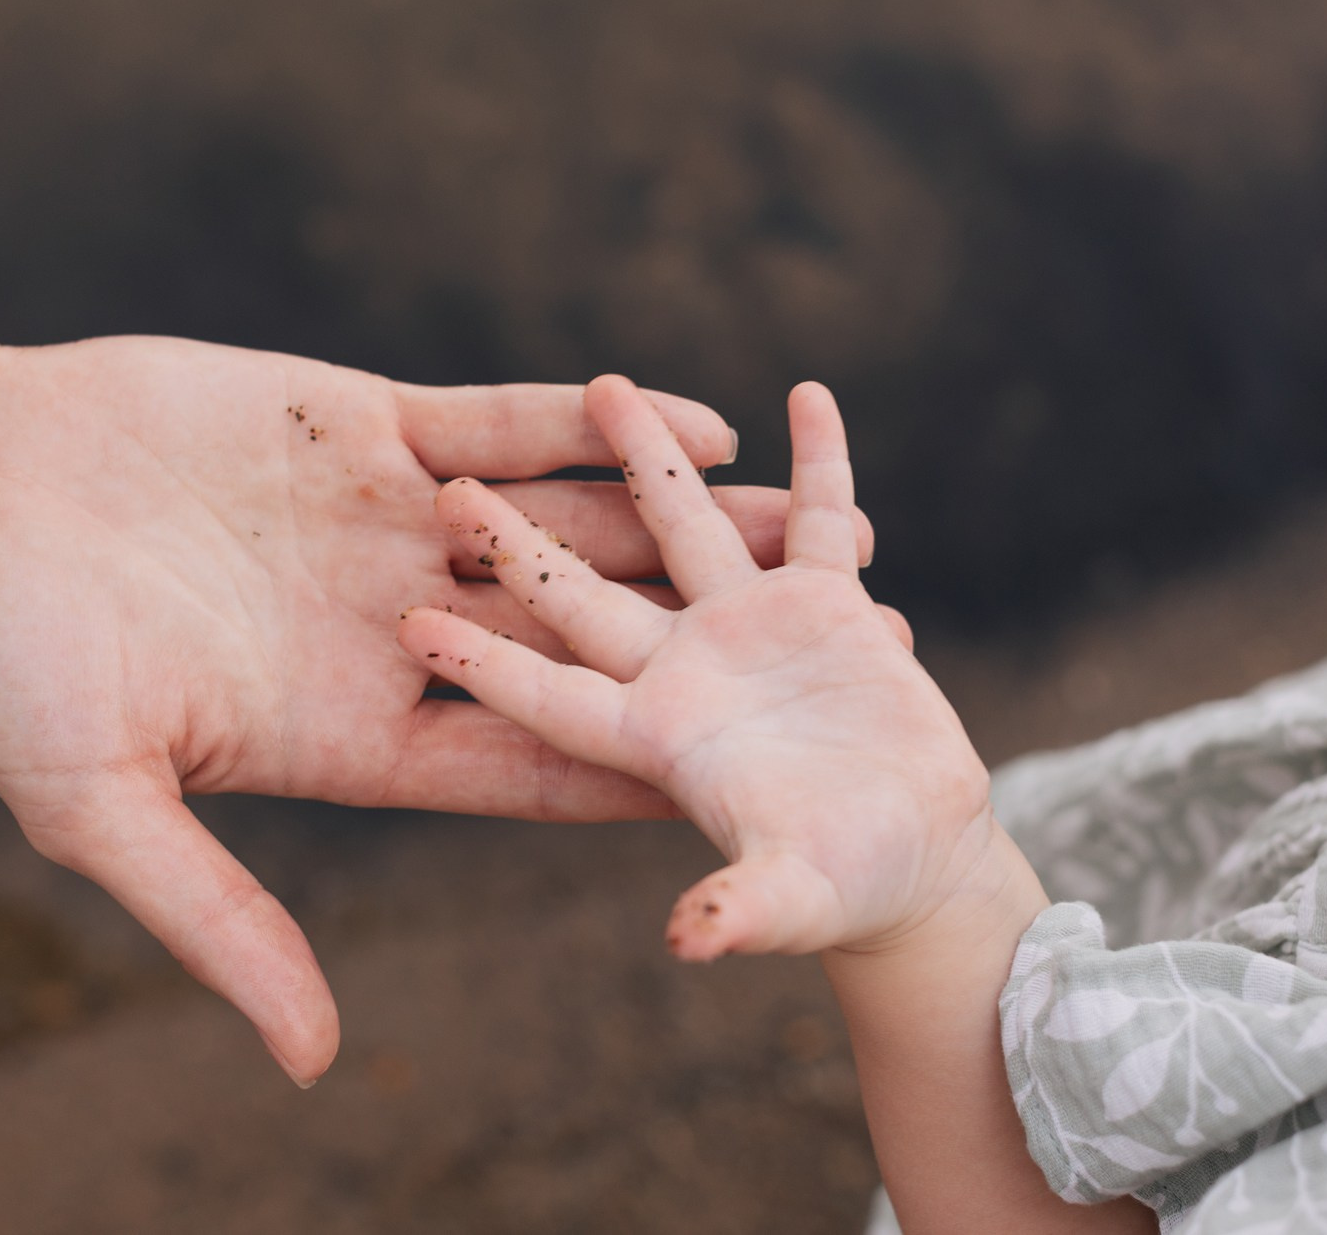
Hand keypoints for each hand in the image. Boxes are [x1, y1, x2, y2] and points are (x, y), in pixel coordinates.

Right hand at [0, 339, 871, 1083]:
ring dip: (684, 530)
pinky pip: (504, 421)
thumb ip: (218, 920)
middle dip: (710, 656)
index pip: (528, 760)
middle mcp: (388, 627)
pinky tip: (696, 419)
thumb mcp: (95, 806)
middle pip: (584, 647)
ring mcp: (384, 522)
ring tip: (815, 538)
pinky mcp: (360, 425)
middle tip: (846, 664)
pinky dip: (591, 419)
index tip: (762, 796)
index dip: (645, 779)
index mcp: (347, 729)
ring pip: (569, 529)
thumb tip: (313, 1060)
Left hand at [399, 376, 992, 960]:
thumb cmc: (849, 890)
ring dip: (651, 460)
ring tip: (610, 386)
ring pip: (684, 526)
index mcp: (654, 741)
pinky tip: (807, 395)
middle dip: (523, 544)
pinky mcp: (821, 604)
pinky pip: (813, 518)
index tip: (413, 622)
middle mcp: (680, 673)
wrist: (912, 854)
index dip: (486, 663)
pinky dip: (818, 462)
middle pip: (584, 597)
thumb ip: (748, 911)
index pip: (548, 698)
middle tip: (454, 491)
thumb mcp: (798, 899)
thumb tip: (691, 941)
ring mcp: (745, 628)